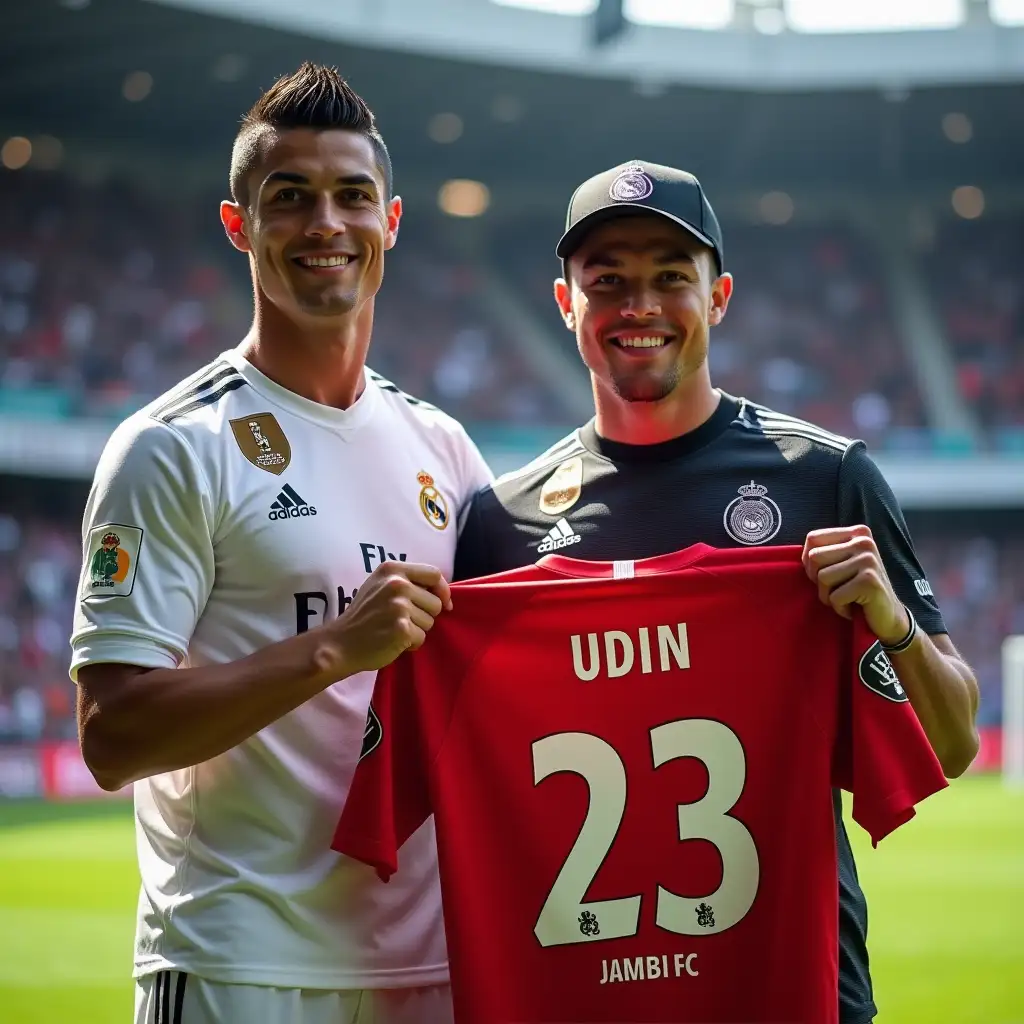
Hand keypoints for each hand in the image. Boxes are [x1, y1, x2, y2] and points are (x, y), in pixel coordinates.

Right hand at [316, 561, 452, 677]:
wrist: (340, 643)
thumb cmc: (363, 616)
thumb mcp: (379, 586)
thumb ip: (406, 582)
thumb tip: (442, 593)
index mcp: (392, 569)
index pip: (434, 574)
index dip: (443, 590)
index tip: (444, 603)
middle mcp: (397, 584)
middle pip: (436, 602)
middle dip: (424, 615)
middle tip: (401, 620)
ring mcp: (400, 606)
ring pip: (430, 622)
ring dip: (416, 630)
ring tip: (394, 630)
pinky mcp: (402, 628)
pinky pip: (421, 638)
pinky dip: (411, 644)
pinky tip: (393, 641)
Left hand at [801, 525, 909, 644]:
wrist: (888, 618)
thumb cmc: (858, 592)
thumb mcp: (842, 564)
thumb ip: (825, 552)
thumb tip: (797, 552)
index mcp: (857, 533)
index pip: (813, 538)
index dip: (809, 561)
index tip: (825, 575)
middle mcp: (864, 542)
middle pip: (814, 557)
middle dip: (819, 581)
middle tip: (838, 590)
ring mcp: (868, 560)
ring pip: (822, 577)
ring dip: (829, 596)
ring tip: (848, 598)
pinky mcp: (869, 581)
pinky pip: (835, 596)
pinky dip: (840, 608)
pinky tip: (855, 607)